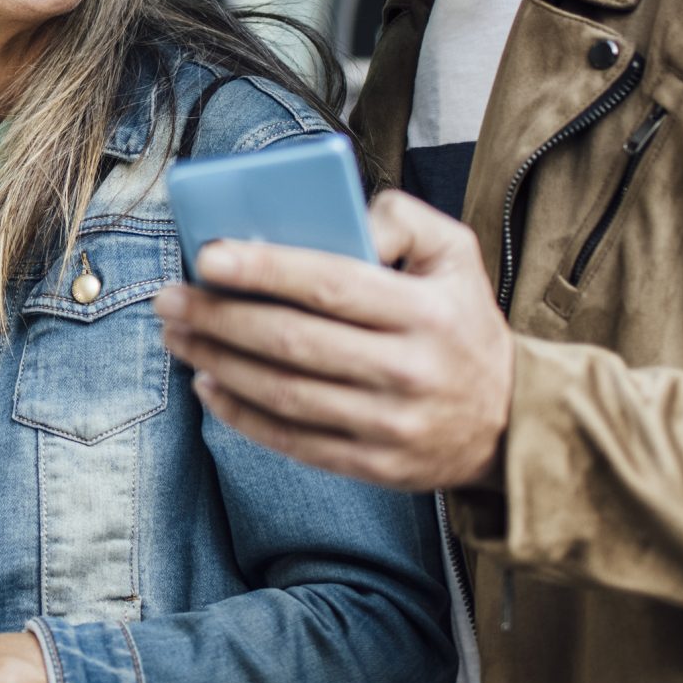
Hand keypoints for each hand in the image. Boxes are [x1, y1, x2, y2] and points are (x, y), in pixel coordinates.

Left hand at [153, 188, 513, 489]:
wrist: (512, 421)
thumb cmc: (463, 322)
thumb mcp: (456, 254)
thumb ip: (402, 218)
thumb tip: (341, 215)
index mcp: (426, 312)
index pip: (331, 285)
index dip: (264, 269)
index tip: (208, 255)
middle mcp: (409, 371)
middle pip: (294, 342)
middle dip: (220, 317)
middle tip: (170, 297)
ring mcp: (390, 426)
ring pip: (284, 394)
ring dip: (218, 363)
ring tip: (178, 335)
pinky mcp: (374, 466)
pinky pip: (293, 441)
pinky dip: (241, 414)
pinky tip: (208, 383)